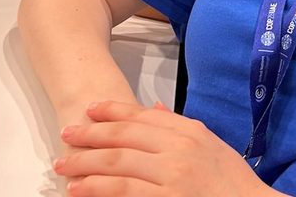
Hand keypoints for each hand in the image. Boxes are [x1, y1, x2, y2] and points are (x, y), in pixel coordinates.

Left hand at [55, 101, 279, 196]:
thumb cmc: (231, 183)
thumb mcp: (209, 145)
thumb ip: (178, 126)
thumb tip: (152, 108)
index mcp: (189, 131)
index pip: (142, 116)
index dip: (112, 111)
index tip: (90, 110)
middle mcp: (179, 148)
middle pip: (125, 136)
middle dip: (91, 134)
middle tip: (66, 135)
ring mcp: (172, 175)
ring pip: (118, 163)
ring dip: (86, 163)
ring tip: (63, 165)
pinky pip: (124, 191)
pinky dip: (98, 189)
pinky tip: (80, 189)